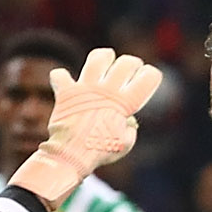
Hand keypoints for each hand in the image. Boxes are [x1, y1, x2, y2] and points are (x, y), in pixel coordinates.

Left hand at [18, 47, 163, 200]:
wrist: (72, 154)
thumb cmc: (100, 151)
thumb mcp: (125, 143)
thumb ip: (129, 128)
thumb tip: (126, 120)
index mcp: (124, 103)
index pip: (148, 78)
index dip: (151, 75)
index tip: (148, 78)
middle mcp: (107, 91)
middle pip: (126, 63)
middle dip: (131, 63)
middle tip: (130, 69)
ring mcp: (86, 89)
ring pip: (97, 59)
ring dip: (103, 57)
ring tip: (104, 60)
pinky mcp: (67, 92)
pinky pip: (60, 76)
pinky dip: (61, 78)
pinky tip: (65, 82)